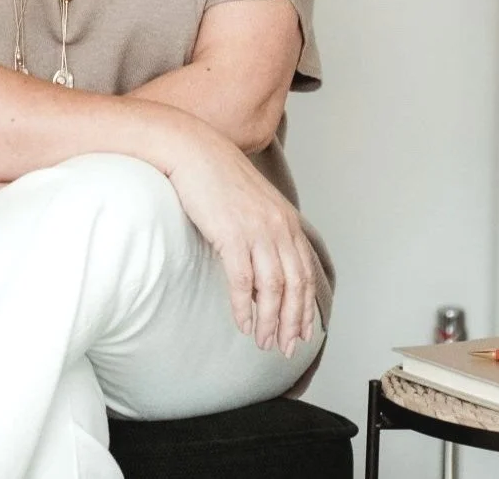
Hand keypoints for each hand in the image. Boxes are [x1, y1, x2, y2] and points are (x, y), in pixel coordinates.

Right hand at [164, 129, 316, 357]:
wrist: (193, 150)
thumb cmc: (217, 176)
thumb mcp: (252, 202)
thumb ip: (265, 230)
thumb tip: (263, 264)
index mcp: (286, 221)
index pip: (304, 273)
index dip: (305, 307)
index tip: (302, 332)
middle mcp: (278, 227)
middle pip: (294, 286)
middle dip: (292, 322)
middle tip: (285, 348)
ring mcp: (257, 231)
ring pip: (272, 288)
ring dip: (269, 321)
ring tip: (263, 342)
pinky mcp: (231, 234)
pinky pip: (242, 281)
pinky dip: (244, 307)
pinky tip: (241, 323)